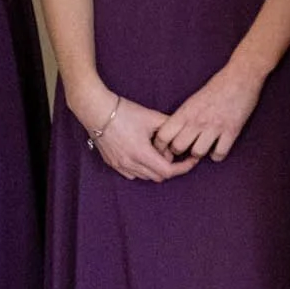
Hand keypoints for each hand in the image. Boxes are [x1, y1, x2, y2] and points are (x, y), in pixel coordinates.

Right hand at [70, 85, 198, 183]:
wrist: (97, 111)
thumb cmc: (125, 112)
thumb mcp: (153, 117)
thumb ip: (171, 127)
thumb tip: (184, 134)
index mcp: (141, 154)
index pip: (168, 172)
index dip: (184, 167)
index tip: (192, 159)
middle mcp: (130, 164)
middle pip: (158, 176)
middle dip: (171, 167)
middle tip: (175, 152)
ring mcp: (119, 165)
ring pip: (145, 177)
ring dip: (156, 168)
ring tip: (159, 151)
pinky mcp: (112, 163)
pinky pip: (132, 174)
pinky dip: (142, 169)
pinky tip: (145, 154)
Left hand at [153, 61, 264, 162]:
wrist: (241, 77)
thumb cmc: (217, 86)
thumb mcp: (193, 100)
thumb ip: (183, 116)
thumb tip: (174, 133)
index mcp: (186, 111)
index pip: (162, 136)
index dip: (161, 145)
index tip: (167, 146)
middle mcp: (197, 120)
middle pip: (178, 148)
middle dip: (180, 151)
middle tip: (186, 148)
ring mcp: (215, 126)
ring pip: (198, 153)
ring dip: (200, 153)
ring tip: (203, 147)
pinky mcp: (232, 130)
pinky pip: (219, 153)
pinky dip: (217, 154)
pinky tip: (218, 148)